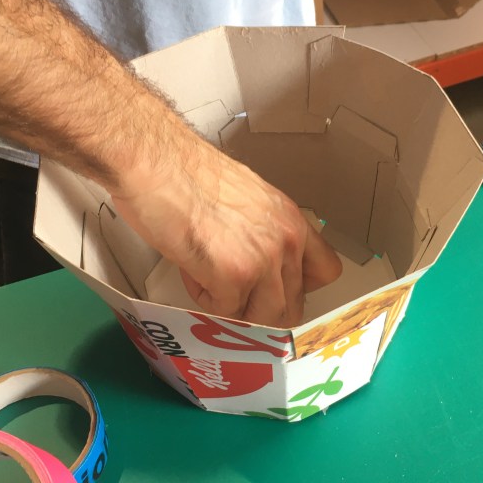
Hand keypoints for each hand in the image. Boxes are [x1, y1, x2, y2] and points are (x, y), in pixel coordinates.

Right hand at [111, 134, 341, 327]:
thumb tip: (263, 264)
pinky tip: (191, 270)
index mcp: (291, 220)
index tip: (276, 289)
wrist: (157, 164)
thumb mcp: (248, 199)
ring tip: (208, 277)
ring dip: (233, 308)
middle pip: (292, 305)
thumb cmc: (186, 175)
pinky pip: (225, 312)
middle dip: (259, 308)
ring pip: (263, 318)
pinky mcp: (233, 276)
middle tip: (230, 292)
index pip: (326, 272)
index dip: (299, 288)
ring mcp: (262, 260)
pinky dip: (204, 299)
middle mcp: (286, 241)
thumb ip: (265, 232)